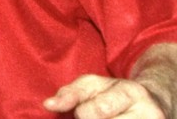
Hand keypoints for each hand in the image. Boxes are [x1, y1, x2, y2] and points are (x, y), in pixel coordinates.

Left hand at [44, 74, 168, 117]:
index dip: (83, 114)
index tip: (84, 112)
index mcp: (132, 93)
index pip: (98, 111)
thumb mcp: (92, 85)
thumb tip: (49, 105)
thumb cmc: (114, 94)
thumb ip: (70, 93)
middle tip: (93, 118)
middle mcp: (149, 114)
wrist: (151, 104)